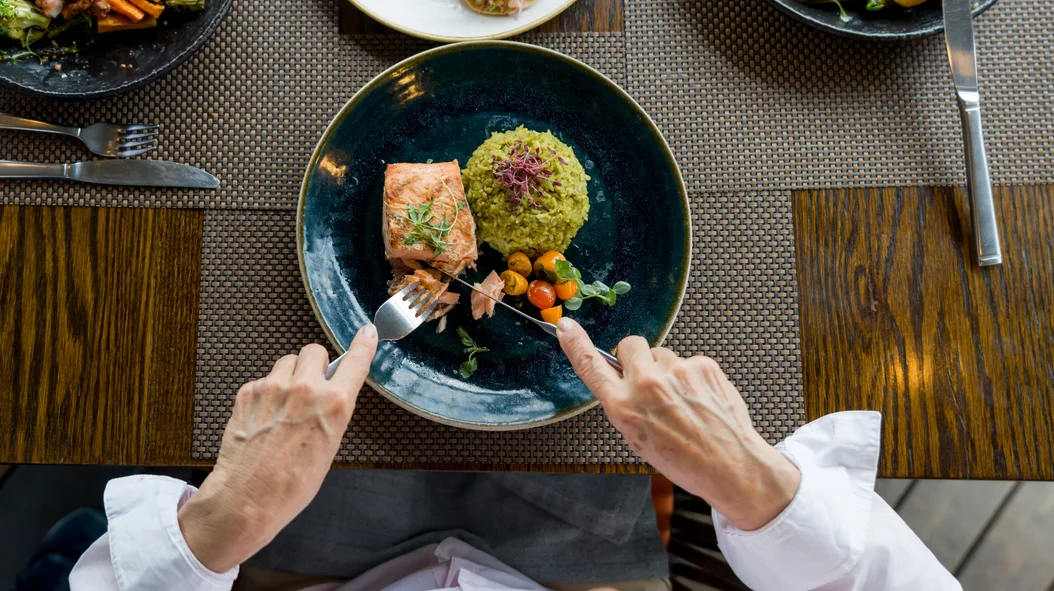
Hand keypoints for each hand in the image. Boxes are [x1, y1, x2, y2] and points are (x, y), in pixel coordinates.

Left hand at [177, 325, 378, 571]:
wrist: (247, 498)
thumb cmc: (291, 484)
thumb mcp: (329, 447)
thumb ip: (332, 411)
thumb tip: (331, 393)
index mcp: (333, 404)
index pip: (355, 361)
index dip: (363, 345)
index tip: (367, 333)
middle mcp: (304, 389)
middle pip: (314, 351)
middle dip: (314, 364)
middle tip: (311, 386)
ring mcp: (272, 387)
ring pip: (286, 361)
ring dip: (289, 375)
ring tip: (284, 406)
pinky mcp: (248, 392)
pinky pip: (263, 379)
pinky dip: (266, 393)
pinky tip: (265, 418)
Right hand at [556, 318, 799, 530]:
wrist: (729, 465)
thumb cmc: (683, 460)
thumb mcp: (637, 438)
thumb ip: (626, 404)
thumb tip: (625, 379)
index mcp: (623, 407)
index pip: (591, 366)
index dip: (575, 344)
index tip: (566, 327)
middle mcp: (646, 384)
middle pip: (629, 345)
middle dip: (635, 358)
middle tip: (648, 381)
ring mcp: (677, 370)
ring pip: (662, 354)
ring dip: (667, 370)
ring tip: (683, 402)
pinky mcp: (703, 364)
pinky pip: (688, 362)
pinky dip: (692, 377)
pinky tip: (701, 400)